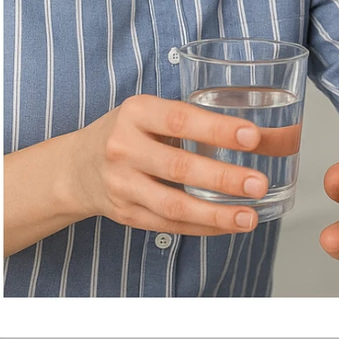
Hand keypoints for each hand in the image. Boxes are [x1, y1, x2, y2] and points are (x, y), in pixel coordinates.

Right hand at [65, 94, 272, 235]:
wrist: (76, 166)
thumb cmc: (129, 130)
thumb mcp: (152, 111)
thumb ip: (194, 118)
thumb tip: (261, 132)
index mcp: (137, 112)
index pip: (180, 120)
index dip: (217, 129)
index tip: (252, 137)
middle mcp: (124, 149)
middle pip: (179, 168)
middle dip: (224, 178)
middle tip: (259, 183)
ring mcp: (122, 185)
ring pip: (173, 206)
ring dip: (216, 214)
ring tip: (250, 216)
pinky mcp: (126, 214)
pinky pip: (169, 225)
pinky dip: (203, 227)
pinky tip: (229, 225)